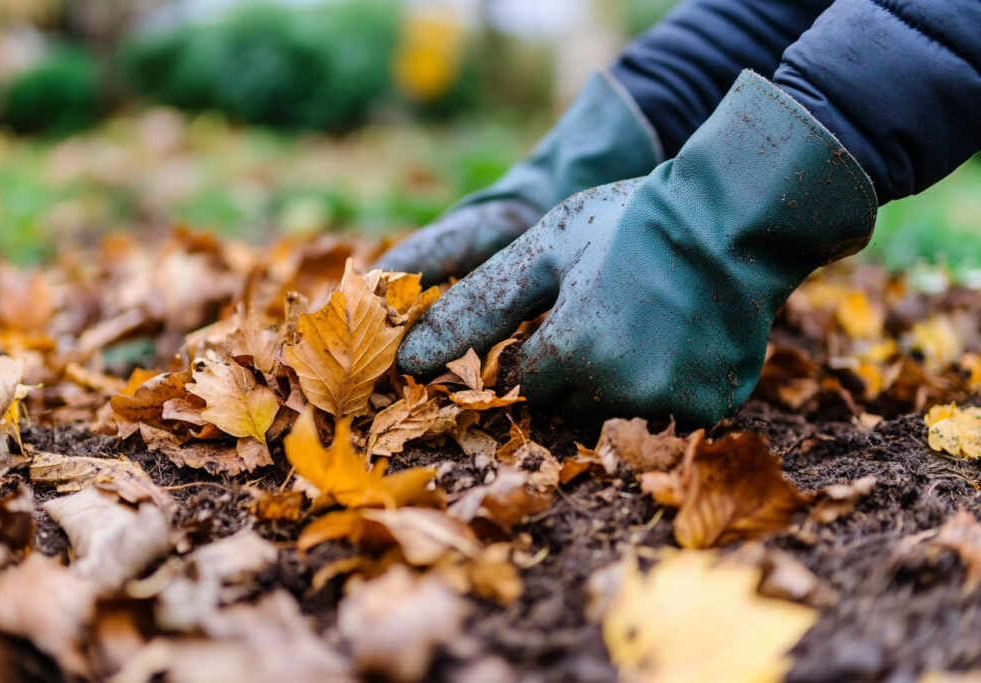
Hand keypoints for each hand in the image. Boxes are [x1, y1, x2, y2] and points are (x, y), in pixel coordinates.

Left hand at [397, 72, 875, 427]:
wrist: (732, 218)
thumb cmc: (627, 225)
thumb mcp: (540, 253)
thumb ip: (472, 309)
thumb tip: (407, 362)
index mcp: (569, 353)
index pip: (519, 379)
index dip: (533, 342)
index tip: (558, 309)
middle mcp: (618, 393)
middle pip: (562, 402)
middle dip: (568, 364)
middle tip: (602, 310)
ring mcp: (669, 406)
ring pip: (608, 412)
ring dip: (611, 378)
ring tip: (637, 321)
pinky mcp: (709, 410)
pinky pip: (660, 414)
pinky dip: (658, 385)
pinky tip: (671, 339)